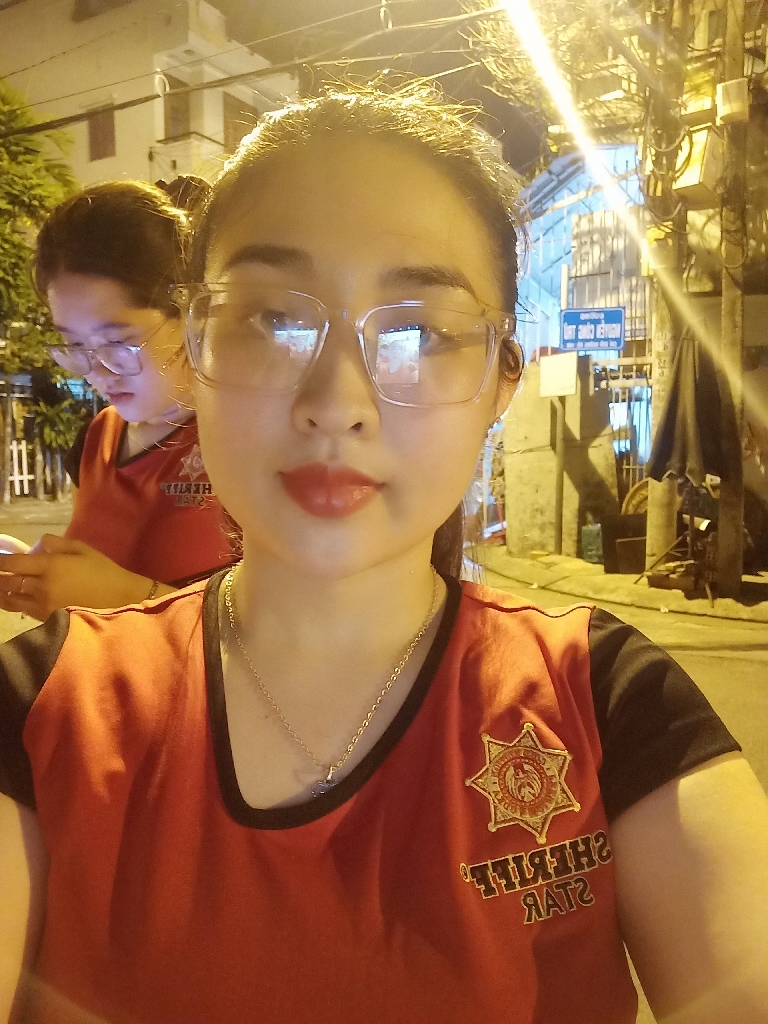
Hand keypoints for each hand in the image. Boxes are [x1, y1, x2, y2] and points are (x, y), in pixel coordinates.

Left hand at [0, 534, 167, 620]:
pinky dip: (14, 603)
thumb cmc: (104, 573)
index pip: (13, 563)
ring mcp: (42, 605)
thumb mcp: (84, 551)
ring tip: (1, 587)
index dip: (0, 561)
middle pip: (7, 582)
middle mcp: (41, 586)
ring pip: (10, 599)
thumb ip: (59, 544)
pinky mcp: (46, 618)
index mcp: (50, 566)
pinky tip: (14, 598)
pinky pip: (22, 610)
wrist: (120, 601)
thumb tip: (40, 543)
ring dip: (2, 592)